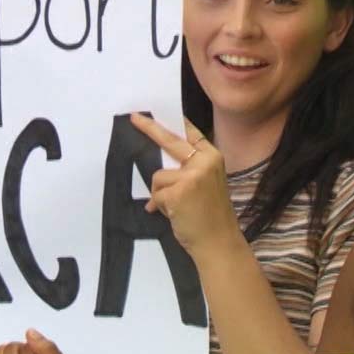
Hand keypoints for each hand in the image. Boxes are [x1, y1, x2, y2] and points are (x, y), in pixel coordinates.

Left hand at [130, 113, 243, 257]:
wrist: (219, 242)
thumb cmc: (212, 216)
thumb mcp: (207, 183)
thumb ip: (189, 170)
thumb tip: (160, 164)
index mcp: (213, 157)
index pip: (190, 133)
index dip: (174, 122)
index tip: (157, 112)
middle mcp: (204, 162)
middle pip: (169, 140)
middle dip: (150, 128)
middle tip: (134, 118)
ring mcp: (191, 176)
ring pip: (158, 175)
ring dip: (160, 194)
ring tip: (175, 207)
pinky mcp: (178, 191)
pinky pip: (156, 194)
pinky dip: (159, 206)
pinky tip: (173, 214)